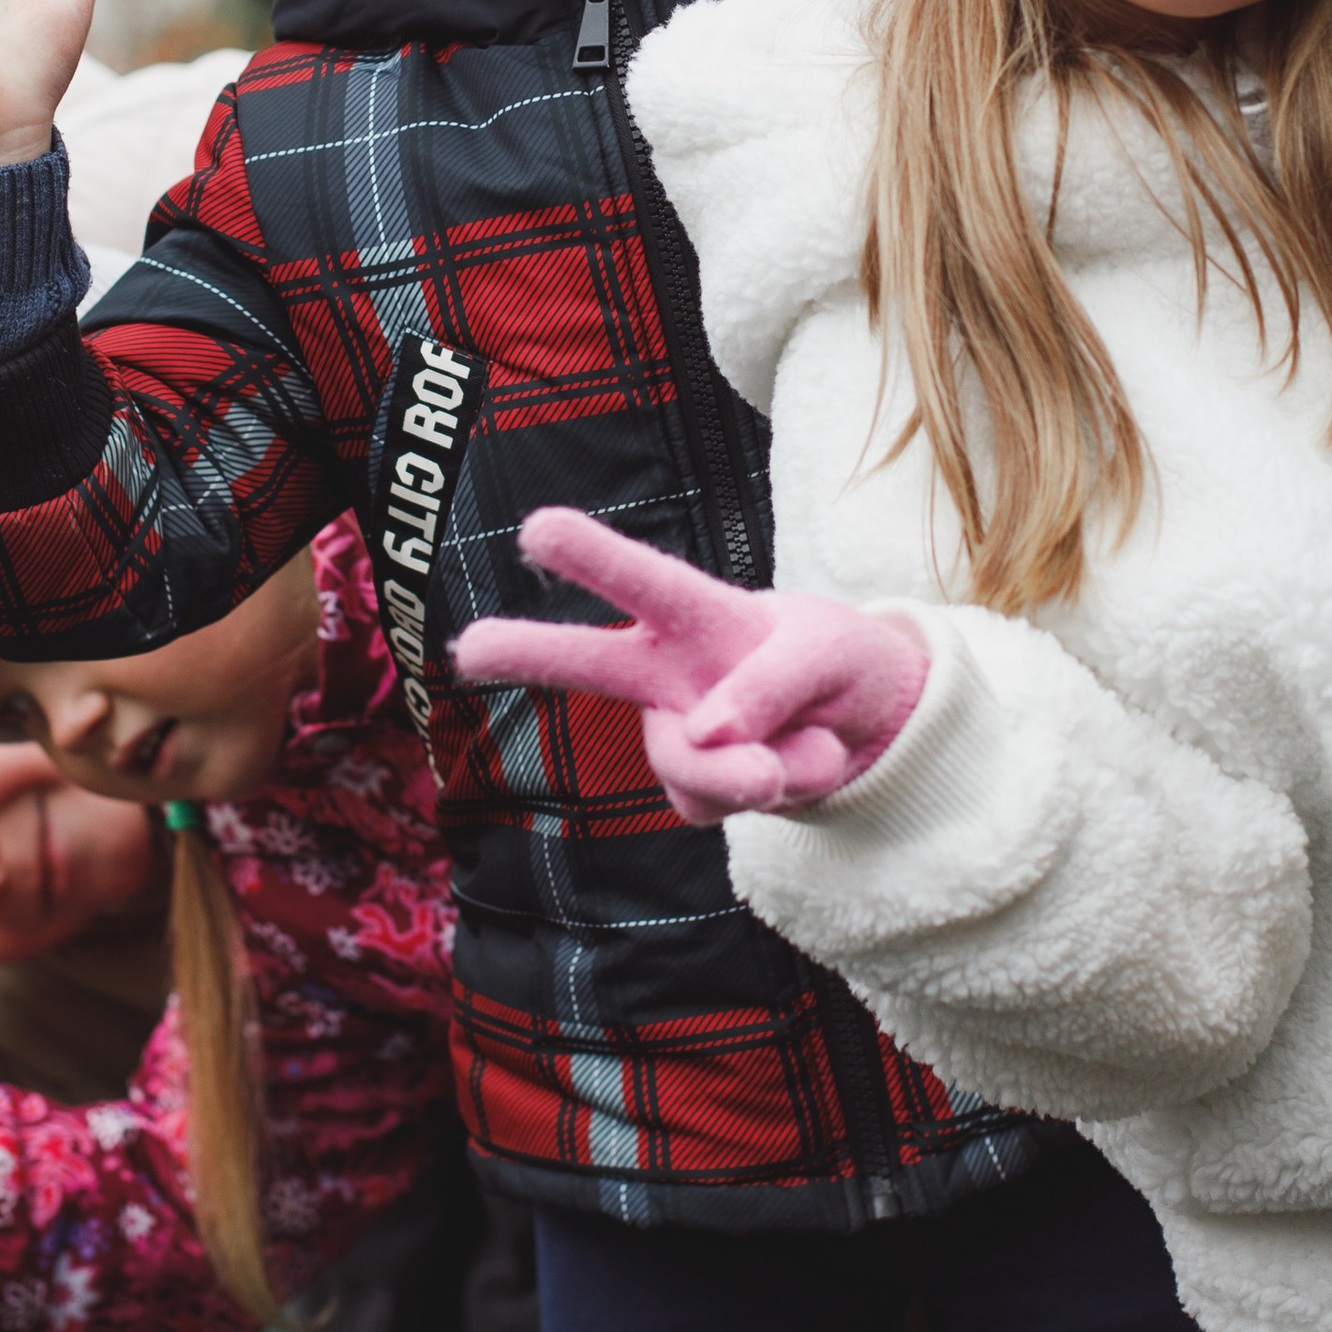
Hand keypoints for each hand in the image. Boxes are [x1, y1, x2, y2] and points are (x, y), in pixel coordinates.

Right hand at [455, 507, 927, 826]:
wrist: (860, 726)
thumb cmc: (829, 660)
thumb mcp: (827, 652)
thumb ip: (771, 685)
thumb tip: (703, 734)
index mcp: (690, 610)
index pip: (640, 579)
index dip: (590, 553)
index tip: (537, 529)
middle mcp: (661, 668)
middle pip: (584, 661)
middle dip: (527, 649)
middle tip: (471, 645)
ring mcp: (671, 733)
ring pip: (689, 766)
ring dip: (757, 768)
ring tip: (806, 750)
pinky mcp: (693, 792)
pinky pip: (730, 802)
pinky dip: (786, 785)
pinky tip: (794, 763)